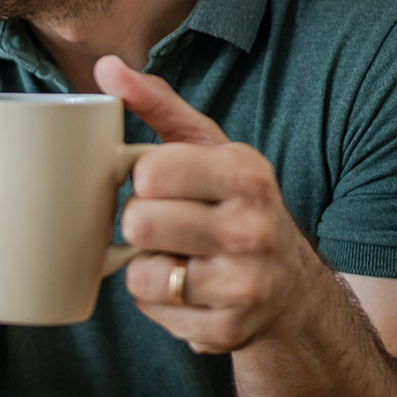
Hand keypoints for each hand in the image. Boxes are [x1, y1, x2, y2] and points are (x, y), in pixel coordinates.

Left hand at [97, 56, 325, 353]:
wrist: (289, 286)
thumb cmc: (230, 203)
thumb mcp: (206, 148)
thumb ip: (156, 103)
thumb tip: (106, 67)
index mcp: (245, 173)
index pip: (150, 171)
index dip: (142, 178)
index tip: (160, 182)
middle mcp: (253, 228)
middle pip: (139, 222)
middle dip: (140, 223)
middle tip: (166, 224)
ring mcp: (244, 284)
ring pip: (141, 272)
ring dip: (146, 265)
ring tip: (177, 256)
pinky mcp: (228, 329)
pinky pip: (152, 309)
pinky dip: (158, 299)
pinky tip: (187, 288)